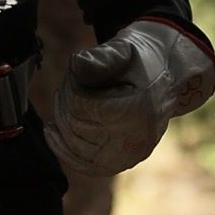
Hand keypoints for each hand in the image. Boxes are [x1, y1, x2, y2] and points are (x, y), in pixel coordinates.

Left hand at [46, 20, 214, 177]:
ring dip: (62, 120)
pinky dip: (62, 149)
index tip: (75, 70)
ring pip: (74, 145)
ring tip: (68, 99)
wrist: (161, 80)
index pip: (82, 106)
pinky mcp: (120, 165)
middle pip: (76, 127)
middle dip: (65, 101)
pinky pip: (82, 165)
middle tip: (71, 82)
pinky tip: (53, 131)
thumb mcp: (124, 49)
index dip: (71, 85)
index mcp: (140, 108)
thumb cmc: (138, 60)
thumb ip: (103, 56)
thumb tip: (77, 65)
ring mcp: (128, 157)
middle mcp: (136, 140)